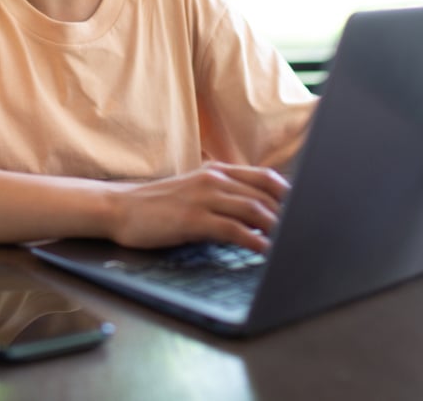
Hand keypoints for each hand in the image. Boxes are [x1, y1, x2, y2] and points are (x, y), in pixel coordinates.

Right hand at [107, 163, 290, 252]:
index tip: (304, 211)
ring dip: (276, 229)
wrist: (119, 208)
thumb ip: (221, 195)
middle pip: (265, 194)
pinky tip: (264, 251)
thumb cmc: (156, 205)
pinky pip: (234, 229)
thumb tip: (254, 212)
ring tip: (290, 245)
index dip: (289, 194)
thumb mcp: (193, 190)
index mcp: (216, 171)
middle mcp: (214, 179)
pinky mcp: (193, 220)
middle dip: (288, 216)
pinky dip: (254, 241)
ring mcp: (204, 198)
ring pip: (253, 209)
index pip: (265, 177)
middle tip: (302, 233)